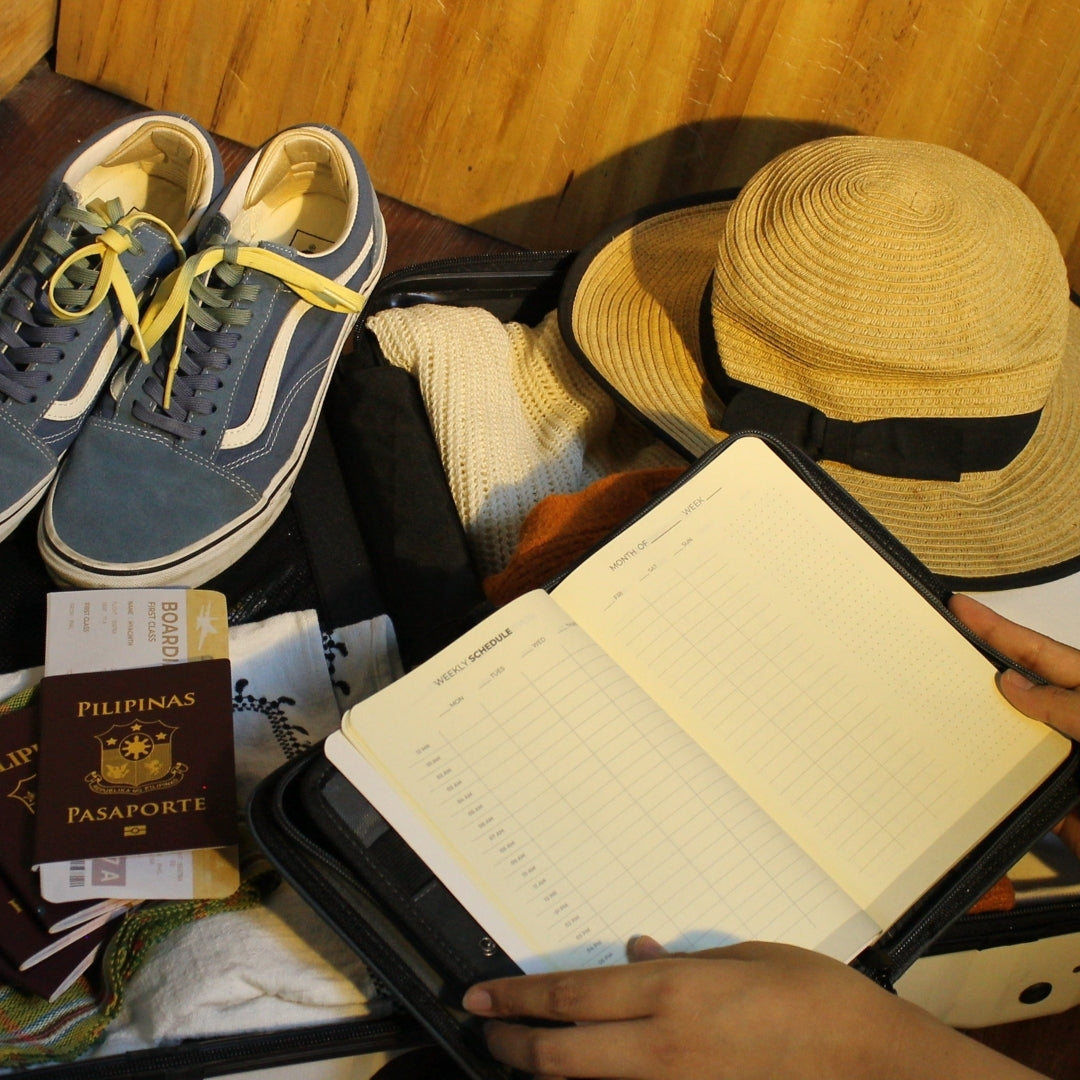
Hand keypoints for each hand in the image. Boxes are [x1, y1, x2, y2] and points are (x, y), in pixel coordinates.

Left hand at [462, 937, 1044, 1079]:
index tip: (481, 996)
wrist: (877, 1069)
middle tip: (484, 1033)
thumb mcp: (747, 956)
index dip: (516, 998)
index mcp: (674, 993)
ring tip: (520, 1058)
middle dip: (512, 1043)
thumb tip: (634, 952)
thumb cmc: (818, 1001)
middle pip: (562, 1054)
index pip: (570, 996)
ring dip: (547, 1073)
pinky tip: (588, 1075)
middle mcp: (664, 1049)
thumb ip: (682, 960)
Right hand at [948, 593, 1079, 853]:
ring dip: (982, 733)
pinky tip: (964, 775)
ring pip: (1015, 741)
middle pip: (1024, 695)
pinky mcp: (1064, 814)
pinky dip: (993, 790)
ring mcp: (1071, 769)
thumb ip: (1066, 703)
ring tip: (940, 711)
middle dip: (982, 675)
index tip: (960, 604)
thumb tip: (1014, 683)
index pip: (1040, 654)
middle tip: (939, 653)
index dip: (998, 629)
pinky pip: (1019, 795)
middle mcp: (1079, 726)